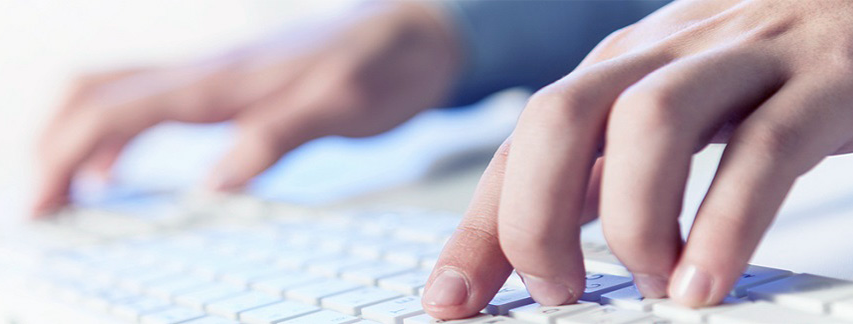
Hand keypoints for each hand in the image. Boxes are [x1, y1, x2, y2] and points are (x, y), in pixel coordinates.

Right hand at [33, 2, 459, 214]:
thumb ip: (278, 137)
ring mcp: (213, 74)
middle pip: (95, 94)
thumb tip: (214, 187)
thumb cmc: (383, 67)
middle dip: (51, 148)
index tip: (39, 208)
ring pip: (116, 94)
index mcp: (222, 80)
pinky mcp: (227, 84)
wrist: (414, 29)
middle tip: (38, 209)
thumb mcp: (340, 107)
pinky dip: (115, 140)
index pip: (115, 111)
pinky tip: (119, 174)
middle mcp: (206, 71)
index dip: (64, 157)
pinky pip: (148, 104)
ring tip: (62, 196)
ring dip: (76, 141)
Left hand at [425, 0, 852, 317]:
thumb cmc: (764, 71)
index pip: (520, 146)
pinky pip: (762, 150)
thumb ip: (608, 174)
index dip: (477, 228)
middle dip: (536, 219)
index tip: (449, 299)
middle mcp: (662, 54)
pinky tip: (705, 284)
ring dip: (633, 222)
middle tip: (558, 292)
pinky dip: (724, 226)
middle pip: (559, 118)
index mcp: (616, 68)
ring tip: (653, 287)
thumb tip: (541, 255)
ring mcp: (742, 59)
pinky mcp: (823, 82)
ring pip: (649, 123)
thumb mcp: (668, 114)